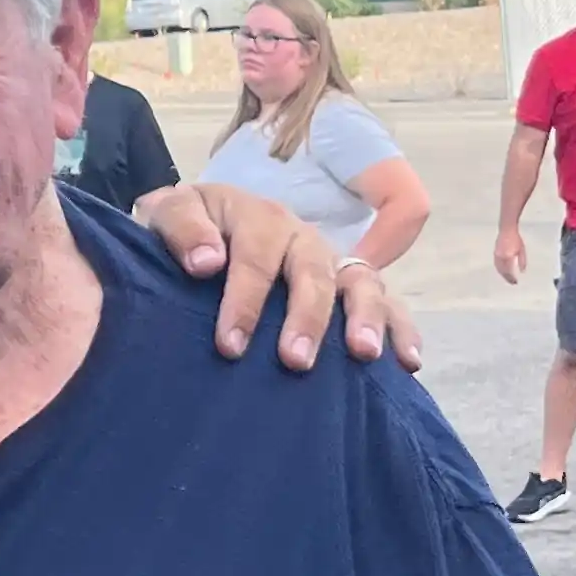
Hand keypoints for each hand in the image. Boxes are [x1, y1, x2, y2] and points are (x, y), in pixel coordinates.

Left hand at [136, 183, 421, 374]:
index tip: (229, 346)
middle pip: (313, 272)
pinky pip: (386, 302)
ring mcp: (330, 261)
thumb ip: (181, 229)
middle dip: (307, 317)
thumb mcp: (167, 214)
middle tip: (294, 361)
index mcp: (258, 217)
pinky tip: (407, 362)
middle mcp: (300, 237)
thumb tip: (207, 262)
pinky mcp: (349, 286)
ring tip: (362, 356)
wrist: (197, 230)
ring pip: (361, 282)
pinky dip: (402, 328)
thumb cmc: (182, 232)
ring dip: (365, 318)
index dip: (244, 301)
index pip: (256, 258)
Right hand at [493, 227, 525, 286]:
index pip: (508, 271)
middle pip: (502, 271)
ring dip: (502, 274)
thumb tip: (522, 271)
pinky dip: (499, 269)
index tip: (515, 282)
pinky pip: (496, 264)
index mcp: (507, 257)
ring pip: (498, 268)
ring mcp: (496, 255)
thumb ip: (522, 261)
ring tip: (507, 277)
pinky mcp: (495, 253)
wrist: (507, 229)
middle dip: (506, 277)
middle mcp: (500, 257)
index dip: (511, 278)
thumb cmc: (515, 238)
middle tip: (511, 282)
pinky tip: (503, 270)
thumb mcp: (522, 250)